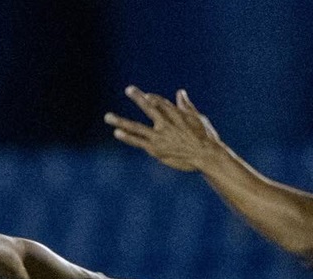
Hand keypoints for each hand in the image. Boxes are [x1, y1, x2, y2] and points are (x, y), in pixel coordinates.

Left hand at [105, 87, 221, 171]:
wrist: (205, 155)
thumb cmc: (205, 137)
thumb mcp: (197, 119)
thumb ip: (186, 106)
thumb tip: (179, 92)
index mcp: (176, 114)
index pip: (161, 103)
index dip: (153, 99)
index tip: (146, 96)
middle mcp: (165, 123)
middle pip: (149, 108)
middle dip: (138, 98)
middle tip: (128, 89)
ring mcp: (159, 136)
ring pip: (136, 127)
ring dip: (121, 122)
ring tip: (107, 117)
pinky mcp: (156, 149)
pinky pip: (138, 141)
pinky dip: (127, 137)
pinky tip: (117, 133)